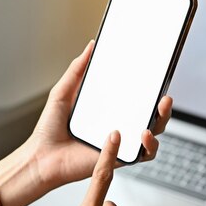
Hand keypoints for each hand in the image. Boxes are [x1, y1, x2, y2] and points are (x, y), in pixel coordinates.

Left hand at [0, 41, 172, 205]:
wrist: (42, 159)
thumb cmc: (49, 130)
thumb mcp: (63, 92)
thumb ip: (77, 70)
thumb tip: (90, 46)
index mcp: (108, 109)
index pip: (135, 98)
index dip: (150, 89)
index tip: (157, 76)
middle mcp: (118, 125)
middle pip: (151, 116)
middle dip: (164, 106)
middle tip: (164, 96)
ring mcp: (121, 143)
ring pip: (153, 135)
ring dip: (161, 123)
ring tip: (159, 111)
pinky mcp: (119, 159)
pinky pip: (142, 155)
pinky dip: (147, 146)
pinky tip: (140, 134)